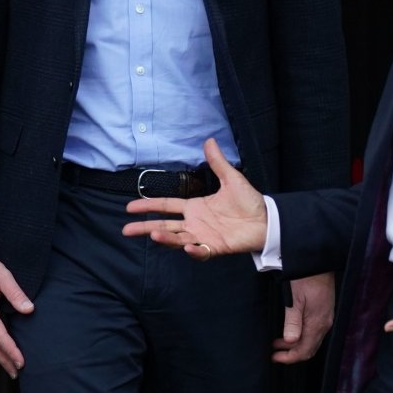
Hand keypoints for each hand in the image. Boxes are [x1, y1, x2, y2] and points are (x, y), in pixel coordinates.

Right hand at [123, 139, 268, 256]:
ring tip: (154, 235)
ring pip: (178, 239)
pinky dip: (194, 251)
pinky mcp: (215, 247)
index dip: (148, 206)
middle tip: (126, 230)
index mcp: (194, 208)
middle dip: (145, 228)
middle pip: (164, 226)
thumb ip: (217, 162)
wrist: (266, 220)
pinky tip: (187, 247)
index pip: (165, 206)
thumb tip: (209, 140)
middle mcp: (194, 223)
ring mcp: (202, 236)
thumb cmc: (248, 201)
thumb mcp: (231, 178)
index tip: (130, 208)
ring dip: (166, 238)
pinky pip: (201, 251)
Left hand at [273, 272, 333, 364]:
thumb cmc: (305, 279)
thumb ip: (293, 322)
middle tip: (274, 353)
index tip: (275, 358)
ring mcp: (326, 318)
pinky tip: (291, 332)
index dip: (289, 358)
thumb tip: (291, 341)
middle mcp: (324, 324)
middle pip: (309, 349)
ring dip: (295, 345)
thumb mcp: (294, 301)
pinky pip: (314, 332)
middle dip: (291, 354)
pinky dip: (301, 337)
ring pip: (312, 341)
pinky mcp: (324, 313)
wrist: (318, 263)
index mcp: (317, 323)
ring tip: (278, 343)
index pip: (304, 350)